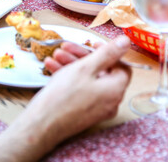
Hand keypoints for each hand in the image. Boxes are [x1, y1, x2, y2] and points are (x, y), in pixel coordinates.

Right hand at [19, 36, 130, 151]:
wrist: (41, 125)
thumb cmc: (63, 96)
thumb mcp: (85, 67)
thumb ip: (108, 53)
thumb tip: (126, 41)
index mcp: (115, 89)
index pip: (122, 66)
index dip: (108, 53)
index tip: (92, 44)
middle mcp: (110, 101)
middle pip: (102, 72)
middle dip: (82, 57)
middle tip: (66, 48)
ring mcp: (97, 109)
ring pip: (89, 80)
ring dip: (72, 65)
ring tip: (55, 56)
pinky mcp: (84, 113)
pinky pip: (82, 91)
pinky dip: (70, 79)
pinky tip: (52, 67)